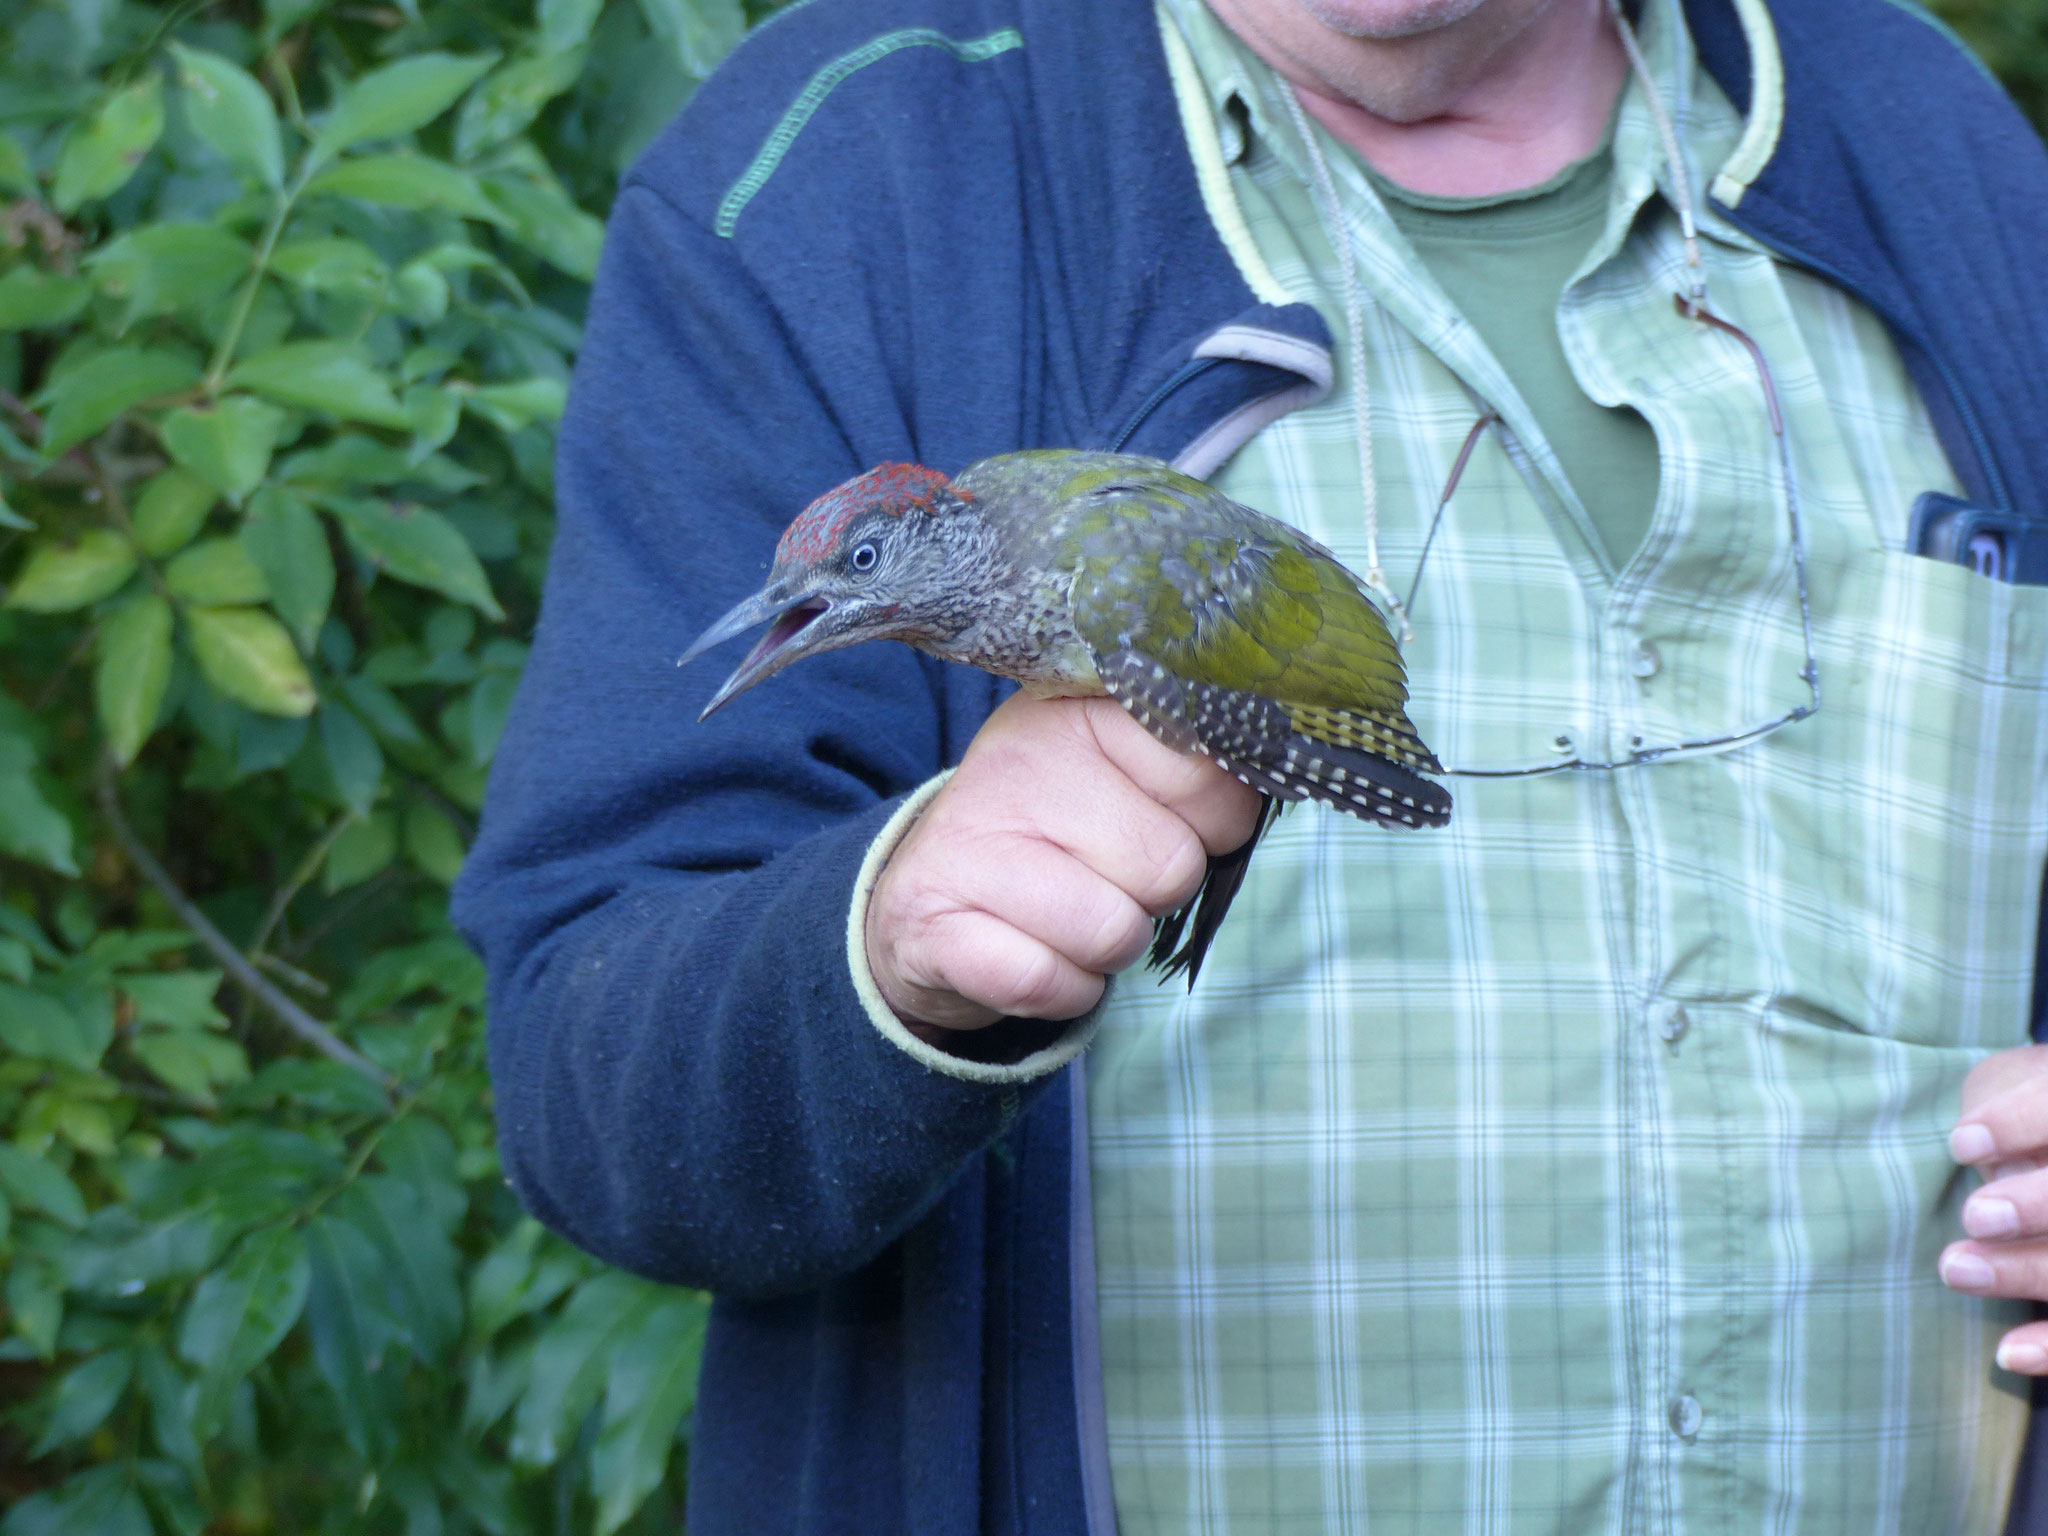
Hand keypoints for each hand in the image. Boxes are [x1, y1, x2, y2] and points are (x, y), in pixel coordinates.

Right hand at [865, 691, 1261, 1031]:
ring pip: (1115, 931)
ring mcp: (970, 846)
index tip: (1164, 818)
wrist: (927, 896)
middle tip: (1106, 873)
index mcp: (1078, 713)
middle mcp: (1019, 765)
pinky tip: (1037, 953)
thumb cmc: (1053, 831)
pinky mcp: (937, 927)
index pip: (1208, 775)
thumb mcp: (1117, 769)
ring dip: (1109, 947)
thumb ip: (1193, 765)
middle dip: (1155, 892)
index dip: (1209, 820)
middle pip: (1171, 865)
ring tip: (1069, 913)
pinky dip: (1063, 991)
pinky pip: (1054, 985)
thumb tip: (1268, 773)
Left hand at [1942, 1043, 2047, 1371]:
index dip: (2024, 1122)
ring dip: (2031, 1273)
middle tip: (1975, 1216)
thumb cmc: (2033, 1107)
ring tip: (1956, 1269)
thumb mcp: (2022, 1083)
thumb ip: (2017, 1107)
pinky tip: (2008, 1354)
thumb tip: (1986, 1157)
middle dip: (2039, 1207)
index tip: (1962, 1144)